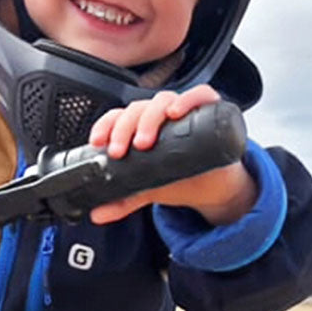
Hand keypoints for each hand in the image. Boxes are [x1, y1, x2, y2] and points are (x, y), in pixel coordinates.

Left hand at [87, 85, 256, 225]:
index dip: (105, 125)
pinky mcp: (210, 111)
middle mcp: (161, 114)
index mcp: (141, 126)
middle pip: (138, 109)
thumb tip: (97, 215)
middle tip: (121, 151)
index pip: (118, 117)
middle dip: (125, 128)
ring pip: (162, 100)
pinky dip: (188, 99)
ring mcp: (185, 110)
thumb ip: (123, 200)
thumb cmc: (181, 176)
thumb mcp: (149, 189)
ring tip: (145, 141)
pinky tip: (176, 112)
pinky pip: (201, 95)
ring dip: (150, 117)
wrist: (214, 185)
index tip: (98, 143)